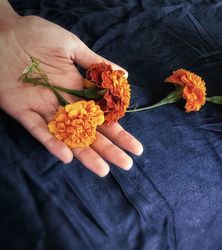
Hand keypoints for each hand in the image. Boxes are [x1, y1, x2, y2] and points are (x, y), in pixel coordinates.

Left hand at [0, 6, 142, 175]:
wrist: (2, 32)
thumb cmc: (37, 35)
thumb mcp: (72, 46)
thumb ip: (96, 63)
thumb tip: (125, 75)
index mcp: (79, 91)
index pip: (103, 117)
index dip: (119, 132)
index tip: (135, 146)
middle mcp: (65, 105)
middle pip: (90, 133)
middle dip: (109, 149)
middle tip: (127, 164)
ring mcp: (44, 110)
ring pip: (68, 138)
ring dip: (85, 154)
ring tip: (103, 170)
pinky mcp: (22, 111)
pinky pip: (38, 130)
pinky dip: (51, 142)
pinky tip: (67, 156)